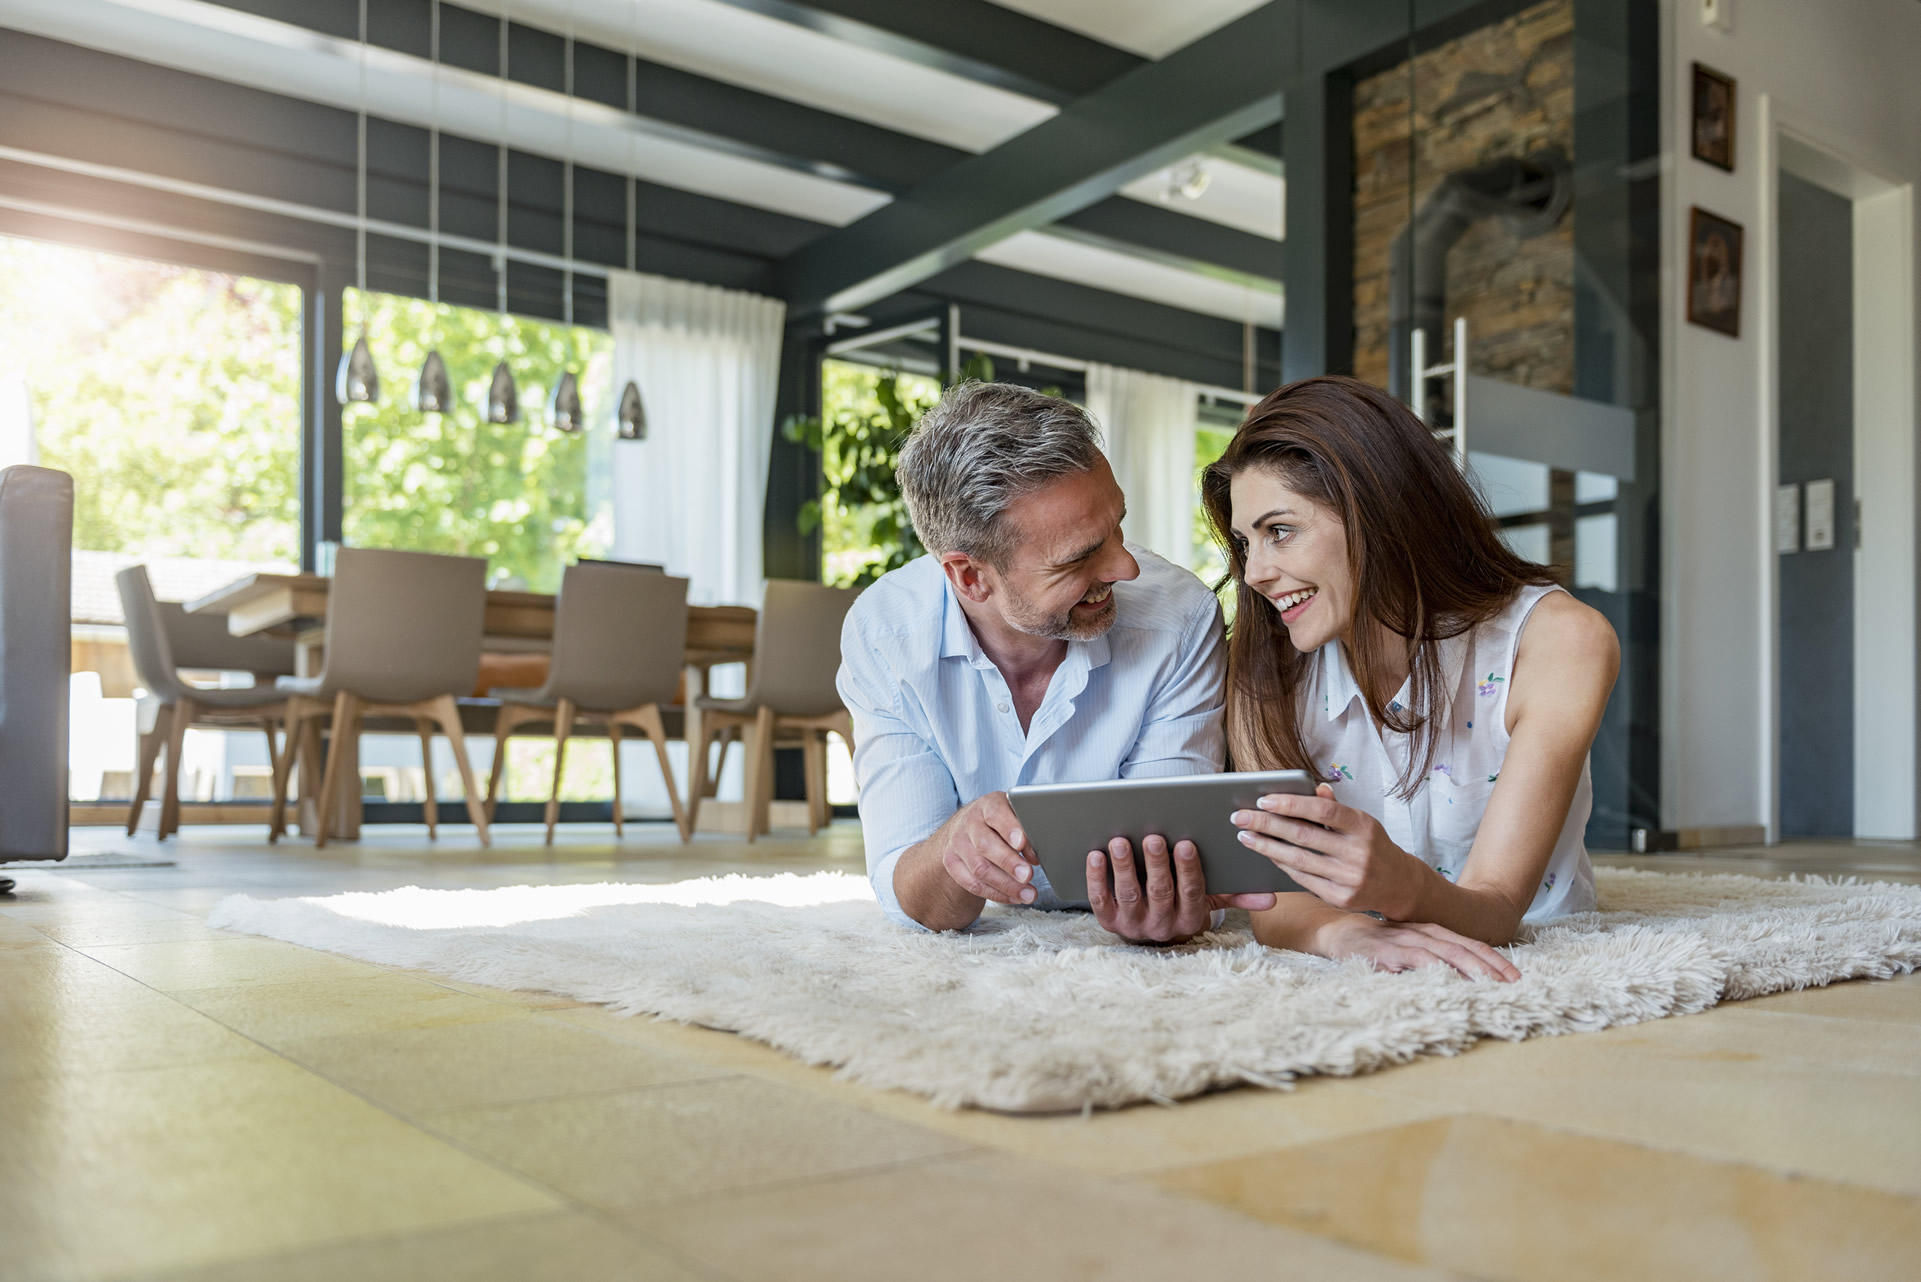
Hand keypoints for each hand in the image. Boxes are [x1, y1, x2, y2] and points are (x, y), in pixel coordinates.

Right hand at [938, 791, 1038, 905]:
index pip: (996, 814)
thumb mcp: (1013, 816)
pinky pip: (973, 884)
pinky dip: (996, 894)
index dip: (1009, 828)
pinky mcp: (952, 864)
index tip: (1021, 843)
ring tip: (1028, 894)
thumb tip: (1034, 856)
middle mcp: (969, 823)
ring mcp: (958, 844)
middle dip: (1008, 862)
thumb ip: (1025, 831)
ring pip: (979, 869)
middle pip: (985, 844)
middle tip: (1028, 875)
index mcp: (987, 806)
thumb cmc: (999, 822)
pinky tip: (1014, 897)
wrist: (965, 828)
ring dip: (1006, 885)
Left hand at [1087, 834, 1277, 943]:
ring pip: (1128, 894)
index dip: (1188, 869)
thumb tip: (1270, 898)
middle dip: (1157, 864)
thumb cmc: (1182, 901)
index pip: (1192, 892)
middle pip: (1160, 891)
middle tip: (1154, 837)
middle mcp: (1162, 924)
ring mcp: (1132, 923)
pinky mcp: (1107, 920)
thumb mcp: (1210, 900)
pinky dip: (1096, 877)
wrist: (1150, 930)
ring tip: (1120, 841)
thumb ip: (1236, 895)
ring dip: (1124, 867)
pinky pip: (1100, 900)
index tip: (1187, 843)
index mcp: (1190, 917)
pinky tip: (1095, 855)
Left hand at [1232, 784, 1424, 918]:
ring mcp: (1349, 878)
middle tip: (1239, 817)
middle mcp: (1357, 852)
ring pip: (1298, 860)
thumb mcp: (1361, 822)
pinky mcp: (1340, 898)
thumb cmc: (1372, 846)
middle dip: (1266, 824)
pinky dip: (1281, 864)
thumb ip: (1335, 807)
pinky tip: (1266, 854)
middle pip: (1304, 835)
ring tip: (1245, 836)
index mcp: (1363, 826)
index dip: (1292, 803)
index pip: (1323, 810)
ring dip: (1266, 847)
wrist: (1398, 885)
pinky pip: (1302, 879)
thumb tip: (1313, 787)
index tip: (1263, 799)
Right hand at [1317, 912, 1519, 981]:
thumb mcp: (1410, 947)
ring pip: (1445, 954)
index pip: (1471, 945)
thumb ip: (1434, 958)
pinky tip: (1448, 980)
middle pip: (1464, 948)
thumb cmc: (1378, 944)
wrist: (1338, 933)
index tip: (1516, 978)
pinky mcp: (1387, 953)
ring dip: (1470, 969)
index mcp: (1432, 932)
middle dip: (1491, 966)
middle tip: (1514, 984)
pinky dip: (1434, 969)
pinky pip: (1415, 961)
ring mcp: (1405, 942)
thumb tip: (1467, 978)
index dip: (1495, 960)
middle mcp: (1423, 933)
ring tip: (1491, 984)